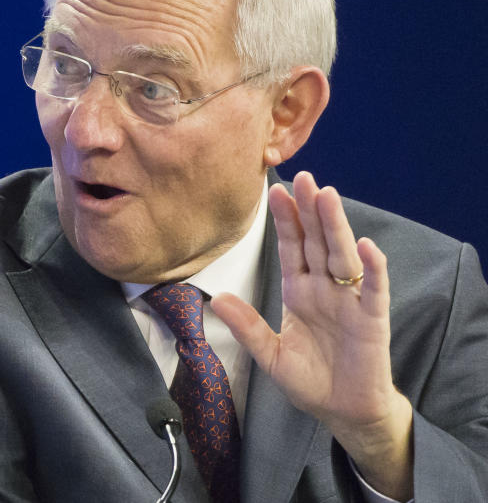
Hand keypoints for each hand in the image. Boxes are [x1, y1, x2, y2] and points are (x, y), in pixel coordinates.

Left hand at [211, 171, 412, 499]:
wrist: (342, 411)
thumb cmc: (310, 380)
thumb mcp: (270, 355)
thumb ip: (247, 327)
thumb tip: (215, 299)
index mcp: (299, 290)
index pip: (291, 246)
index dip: (285, 220)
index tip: (274, 190)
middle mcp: (324, 288)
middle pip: (316, 241)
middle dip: (309, 210)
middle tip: (302, 177)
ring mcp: (349, 301)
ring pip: (342, 255)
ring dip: (336, 226)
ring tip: (328, 196)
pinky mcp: (371, 320)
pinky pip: (373, 290)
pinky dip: (372, 268)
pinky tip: (367, 246)